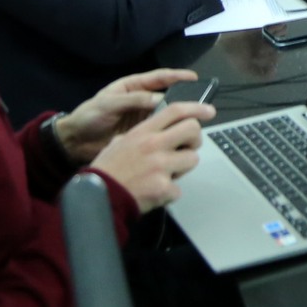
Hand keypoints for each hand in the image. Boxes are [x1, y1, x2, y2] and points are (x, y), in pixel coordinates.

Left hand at [55, 68, 198, 162]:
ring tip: (194, 121)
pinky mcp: (140, 135)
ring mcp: (141, 118)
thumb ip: (134, 100)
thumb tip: (161, 100)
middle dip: (183, 98)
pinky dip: (168, 133)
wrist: (75, 142)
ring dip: (178, 118)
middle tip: (201, 103)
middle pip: (167, 96)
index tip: (193, 78)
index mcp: (132, 87)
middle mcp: (140, 101)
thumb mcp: (109, 103)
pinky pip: (158, 131)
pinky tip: (178, 136)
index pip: (159, 78)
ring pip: (165, 115)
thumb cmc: (89, 116)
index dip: (177, 76)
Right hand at [89, 101, 217, 213]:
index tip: (209, 111)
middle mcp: (155, 145)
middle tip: (187, 147)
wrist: (98, 198)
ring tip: (165, 174)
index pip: (175, 111)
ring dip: (183, 168)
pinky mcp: (164, 188)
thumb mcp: (119, 143)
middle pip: (193, 130)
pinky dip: (169, 193)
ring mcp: (161, 166)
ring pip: (192, 159)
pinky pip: (178, 188)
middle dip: (195, 139)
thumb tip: (156, 133)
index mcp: (143, 132)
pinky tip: (154, 193)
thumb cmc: (106, 170)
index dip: (195, 108)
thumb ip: (140, 135)